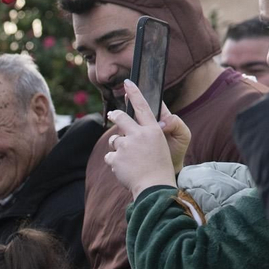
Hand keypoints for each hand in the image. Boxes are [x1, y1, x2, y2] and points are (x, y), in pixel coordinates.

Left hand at [104, 80, 185, 198]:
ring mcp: (126, 146)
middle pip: (120, 118)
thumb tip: (127, 128)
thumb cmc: (159, 166)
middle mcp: (139, 134)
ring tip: (129, 160)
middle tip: (112, 115)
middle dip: (115, 115)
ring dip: (118, 148)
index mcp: (153, 130)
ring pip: (114, 140)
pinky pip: (110, 156)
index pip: (142, 107)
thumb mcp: (159, 145)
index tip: (128, 82)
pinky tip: (125, 169)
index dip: (135, 93)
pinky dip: (115, 163)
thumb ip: (144, 135)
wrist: (154, 186)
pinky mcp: (116, 157)